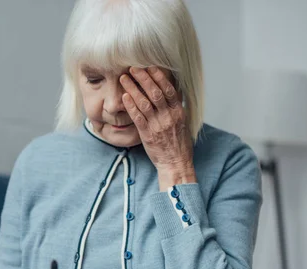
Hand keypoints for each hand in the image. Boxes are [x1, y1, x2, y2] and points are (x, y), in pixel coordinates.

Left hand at [120, 66, 196, 188]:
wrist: (176, 163)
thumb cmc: (179, 144)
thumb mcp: (183, 122)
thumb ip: (176, 108)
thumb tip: (173, 93)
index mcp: (179, 111)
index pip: (169, 89)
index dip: (159, 76)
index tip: (150, 66)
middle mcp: (169, 116)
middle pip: (155, 92)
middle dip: (143, 78)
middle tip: (133, 67)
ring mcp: (157, 125)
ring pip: (144, 102)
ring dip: (133, 88)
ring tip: (124, 78)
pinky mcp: (147, 134)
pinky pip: (138, 117)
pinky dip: (131, 106)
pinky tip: (124, 96)